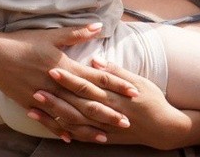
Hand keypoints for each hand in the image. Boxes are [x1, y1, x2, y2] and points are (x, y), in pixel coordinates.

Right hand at [0, 25, 139, 142]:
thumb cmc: (24, 41)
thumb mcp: (52, 35)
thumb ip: (77, 33)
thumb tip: (99, 26)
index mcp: (64, 67)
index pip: (96, 78)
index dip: (116, 85)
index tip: (133, 92)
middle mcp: (56, 85)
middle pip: (86, 102)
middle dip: (108, 113)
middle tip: (127, 122)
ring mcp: (42, 97)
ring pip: (69, 117)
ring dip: (88, 127)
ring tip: (104, 137)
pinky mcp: (30, 104)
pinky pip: (47, 121)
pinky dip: (59, 130)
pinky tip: (71, 139)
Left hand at [28, 59, 196, 148]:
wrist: (164, 128)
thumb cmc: (153, 100)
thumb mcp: (139, 81)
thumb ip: (116, 73)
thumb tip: (96, 61)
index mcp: (114, 96)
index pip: (87, 85)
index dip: (69, 78)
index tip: (53, 70)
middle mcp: (107, 113)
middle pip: (76, 104)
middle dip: (56, 97)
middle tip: (36, 88)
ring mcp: (104, 128)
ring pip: (75, 122)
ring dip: (54, 115)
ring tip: (35, 108)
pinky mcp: (105, 138)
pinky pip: (82, 136)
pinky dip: (66, 132)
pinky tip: (51, 127)